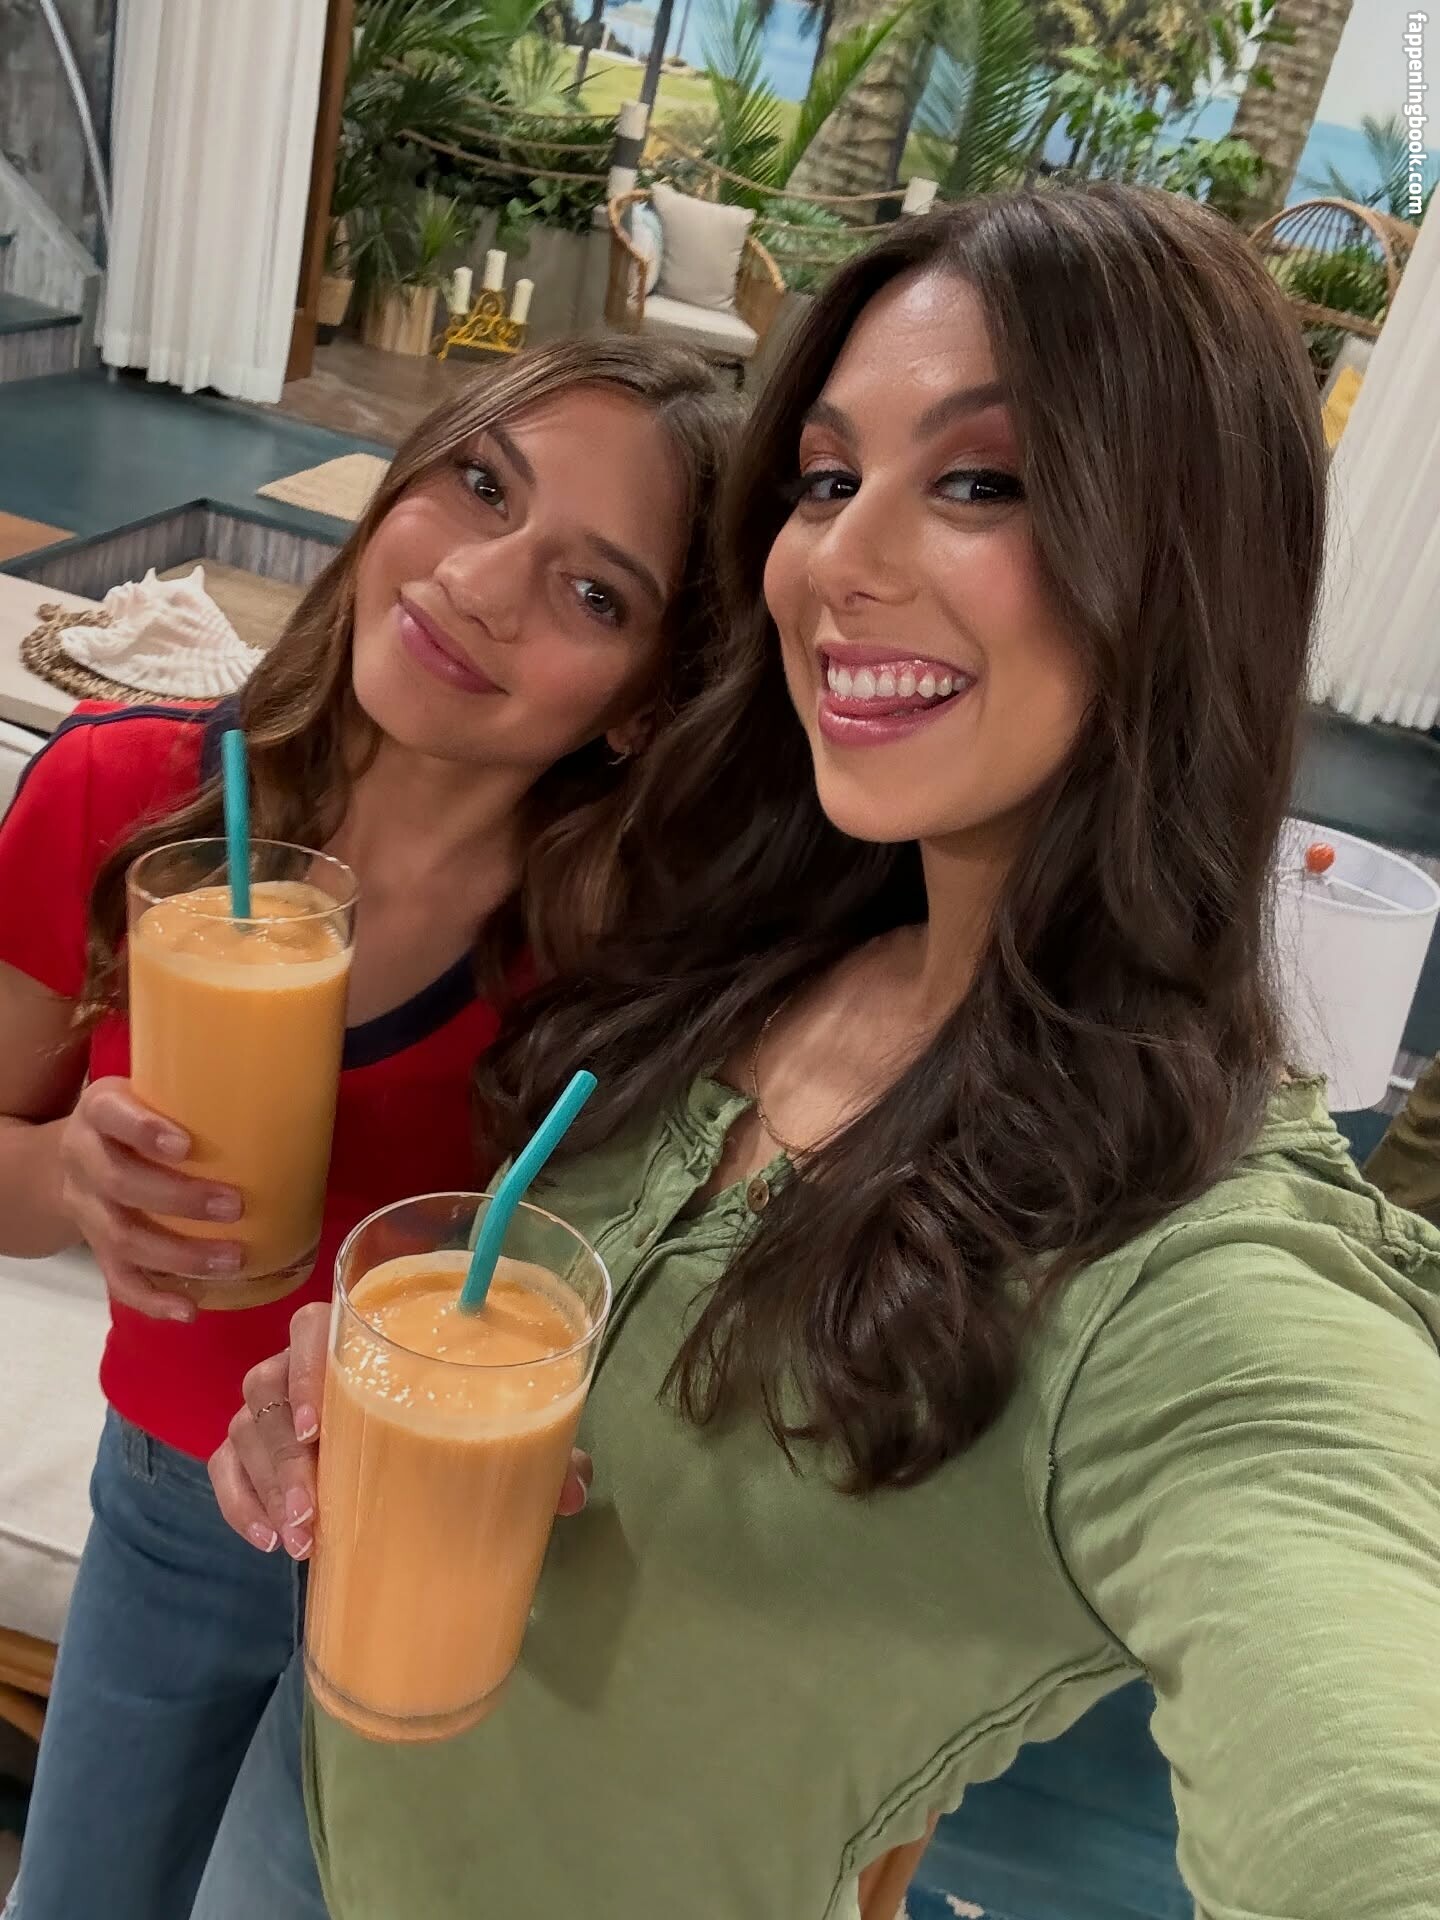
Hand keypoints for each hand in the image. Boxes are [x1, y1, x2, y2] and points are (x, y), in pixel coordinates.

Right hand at [58, 1077, 242, 1321]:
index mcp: (100, 1112)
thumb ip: (201, 1093)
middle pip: (119, 1183)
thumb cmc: (141, 1116)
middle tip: (235, 1206)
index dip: (143, 1131)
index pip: (111, 1115)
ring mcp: (86, 1208)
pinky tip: (189, 1310)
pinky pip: (118, 1279)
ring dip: (179, 1254)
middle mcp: (83, 1159)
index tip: (186, 1146)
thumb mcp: (155, 1090)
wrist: (76, 1154)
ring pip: (121, 1237)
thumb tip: (297, 1094)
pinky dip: (153, 1299)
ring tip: (232, 1260)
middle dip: (178, 1199)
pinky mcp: (96, 1248)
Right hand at [209, 1301, 593, 1556]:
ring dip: (266, 1486)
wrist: (412, 1459)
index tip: (319, 1425)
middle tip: (313, 1512)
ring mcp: (273, 1408)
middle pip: (269, 1384)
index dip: (308, 1368)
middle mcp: (305, 1366)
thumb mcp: (495, 1433)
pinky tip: (269, 1543)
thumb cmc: (451, 1424)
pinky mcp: (252, 1454)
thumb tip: (571, 1488)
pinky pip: (225, 1468)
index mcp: (362, 1340)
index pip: (314, 1326)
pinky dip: (239, 1504)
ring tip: (301, 1540)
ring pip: (245, 1429)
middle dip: (285, 1454)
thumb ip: (536, 1449)